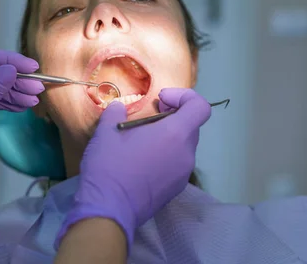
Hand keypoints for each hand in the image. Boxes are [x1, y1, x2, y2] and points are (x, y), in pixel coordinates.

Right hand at [55, 88, 210, 250]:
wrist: (109, 210)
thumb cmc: (109, 166)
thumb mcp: (106, 132)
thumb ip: (116, 113)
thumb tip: (118, 107)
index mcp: (175, 134)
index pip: (200, 108)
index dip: (184, 97)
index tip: (161, 100)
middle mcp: (186, 153)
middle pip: (191, 126)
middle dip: (172, 116)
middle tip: (148, 118)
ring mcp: (183, 174)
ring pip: (183, 146)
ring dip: (168, 138)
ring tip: (141, 141)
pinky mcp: (175, 190)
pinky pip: (176, 164)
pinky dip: (165, 156)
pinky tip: (141, 162)